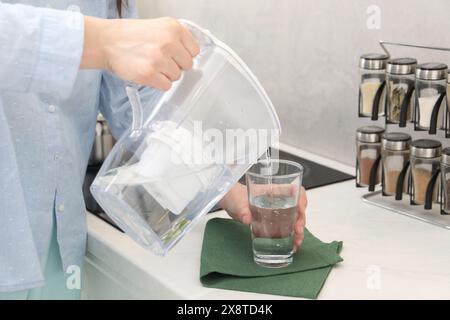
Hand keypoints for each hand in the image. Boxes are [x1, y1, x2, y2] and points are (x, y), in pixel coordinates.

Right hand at [81, 16, 199, 90]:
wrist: (106, 41)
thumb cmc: (129, 35)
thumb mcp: (158, 26)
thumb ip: (176, 38)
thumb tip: (191, 54)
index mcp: (173, 27)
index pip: (194, 51)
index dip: (183, 55)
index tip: (174, 54)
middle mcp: (168, 41)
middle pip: (187, 65)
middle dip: (175, 65)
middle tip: (159, 60)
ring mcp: (159, 58)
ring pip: (177, 76)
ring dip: (165, 74)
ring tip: (150, 64)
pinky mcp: (149, 73)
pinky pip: (166, 86)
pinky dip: (158, 83)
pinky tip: (147, 73)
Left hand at [219, 183, 306, 250]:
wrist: (229, 202)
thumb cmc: (234, 195)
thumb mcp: (238, 202)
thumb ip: (243, 210)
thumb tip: (247, 219)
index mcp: (273, 190)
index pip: (295, 190)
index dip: (301, 200)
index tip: (300, 211)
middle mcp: (278, 199)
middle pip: (298, 207)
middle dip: (301, 220)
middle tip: (298, 231)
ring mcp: (277, 210)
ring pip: (294, 218)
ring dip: (298, 230)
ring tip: (297, 242)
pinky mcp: (273, 220)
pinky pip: (286, 226)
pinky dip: (291, 235)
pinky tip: (291, 244)